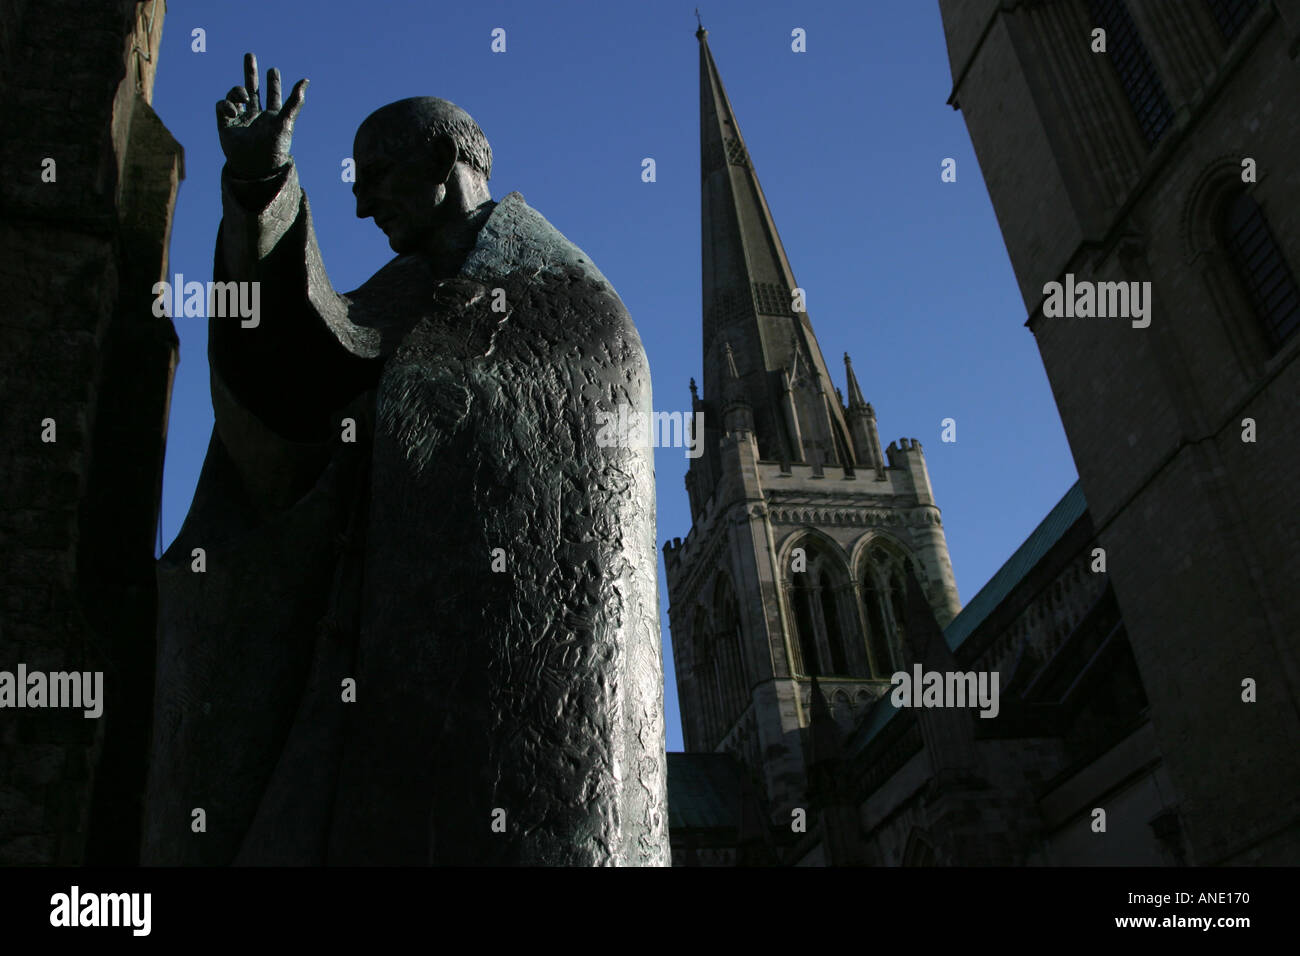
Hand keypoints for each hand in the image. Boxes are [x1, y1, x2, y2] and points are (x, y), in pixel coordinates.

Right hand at [215, 52, 307, 178]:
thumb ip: (295, 101)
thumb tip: (306, 80)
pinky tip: (234, 110)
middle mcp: (256, 117)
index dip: (273, 84)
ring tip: (245, 98)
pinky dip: (226, 104)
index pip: (272, 96)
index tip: (273, 70)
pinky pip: (221, 106)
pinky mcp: (225, 124)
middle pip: (252, 89)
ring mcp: (240, 120)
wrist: (255, 165)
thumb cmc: (274, 146)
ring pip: (235, 95)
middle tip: (249, 55)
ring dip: (238, 91)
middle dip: (250, 73)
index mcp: (272, 117)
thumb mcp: (286, 120)